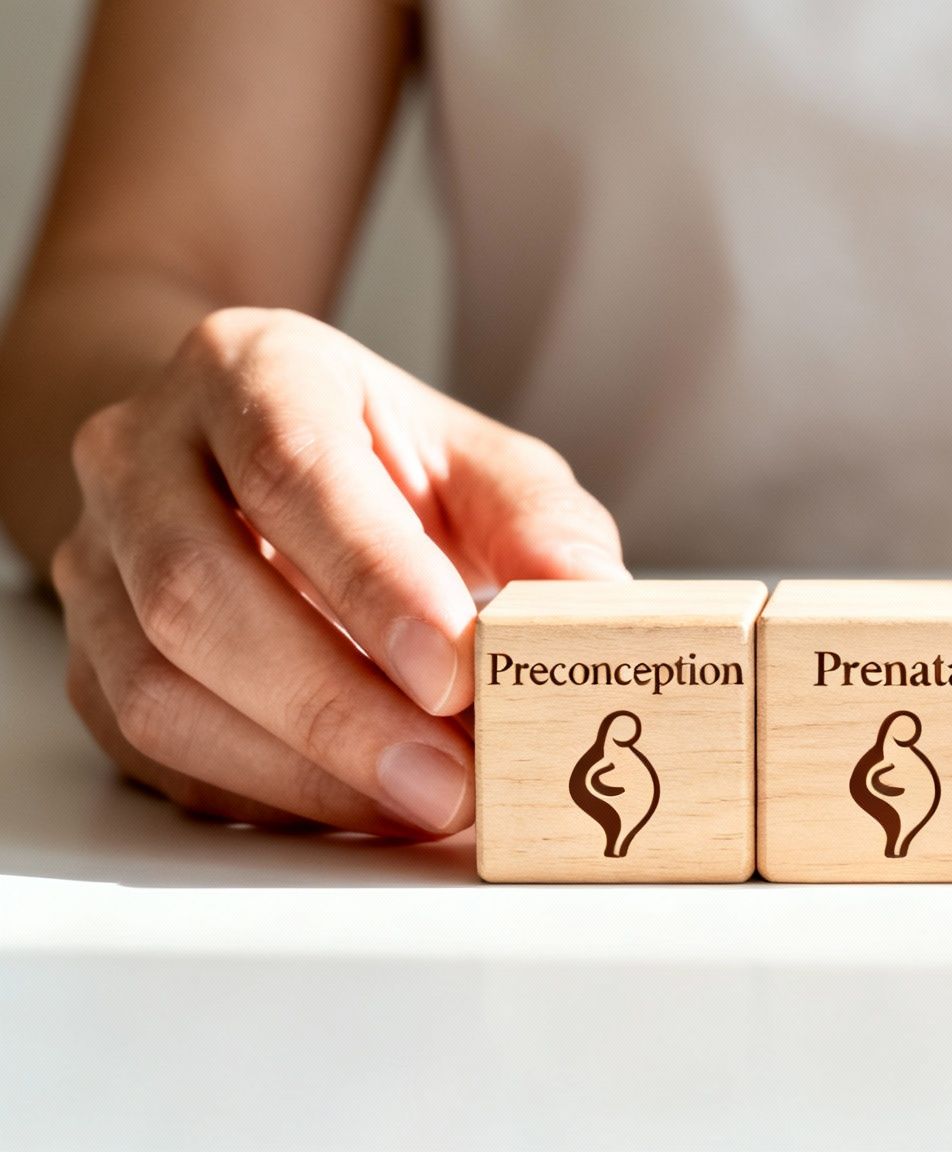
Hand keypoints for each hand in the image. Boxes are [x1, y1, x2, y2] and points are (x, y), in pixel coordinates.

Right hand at [52, 308, 627, 835]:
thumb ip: (538, 521)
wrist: (253, 453)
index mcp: (248, 371)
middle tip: (448, 778)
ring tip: (420, 804)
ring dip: (298, 766)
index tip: (455, 670)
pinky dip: (264, 794)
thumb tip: (595, 598)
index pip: (291, 468)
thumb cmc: (382, 462)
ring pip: (156, 684)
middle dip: (333, 704)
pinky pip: (152, 748)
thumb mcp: (475, 462)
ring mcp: (96, 559)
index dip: (371, 578)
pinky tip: (360, 807)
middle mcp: (142, 453)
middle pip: (199, 590)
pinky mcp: (88, 660)